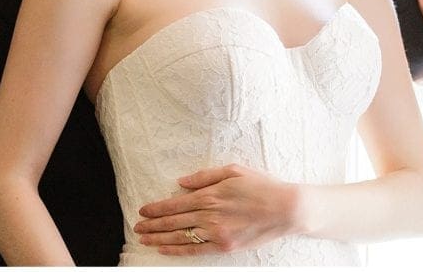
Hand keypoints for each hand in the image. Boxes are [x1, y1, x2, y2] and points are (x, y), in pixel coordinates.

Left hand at [133, 163, 300, 255]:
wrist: (285, 209)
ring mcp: (217, 233)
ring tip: (144, 238)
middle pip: (173, 221)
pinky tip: (164, 248)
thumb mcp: (232, 171)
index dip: (156, 208)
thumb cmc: (260, 186)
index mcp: (210, 195)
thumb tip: (181, 182)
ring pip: (180, 236)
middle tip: (137, 226)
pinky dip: (177, 249)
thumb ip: (204, 177)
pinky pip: (195, 250)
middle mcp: (210, 215)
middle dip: (152, 224)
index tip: (142, 211)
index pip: (174, 203)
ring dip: (159, 238)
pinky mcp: (225, 246)